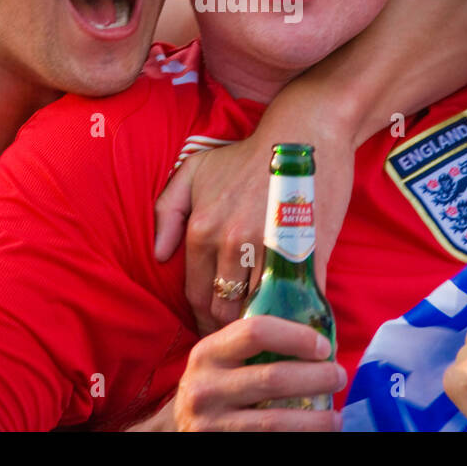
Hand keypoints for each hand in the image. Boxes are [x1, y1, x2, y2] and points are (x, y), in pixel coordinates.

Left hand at [154, 132, 353, 334]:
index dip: (203, 318)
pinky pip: (295, 299)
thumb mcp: (195, 170)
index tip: (213, 324)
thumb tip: (160, 255)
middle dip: (230, 325)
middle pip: (224, 310)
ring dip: (260, 322)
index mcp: (202, 229)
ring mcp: (268, 250)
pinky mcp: (306, 253)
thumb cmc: (248, 155)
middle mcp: (230, 243)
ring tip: (265, 328)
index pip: (196, 295)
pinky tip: (293, 317)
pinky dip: (293, 314)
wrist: (304, 134)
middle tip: (240, 331)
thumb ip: (167, 211)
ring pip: (257, 310)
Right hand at [173, 316, 344, 430]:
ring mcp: (212, 424)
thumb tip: (319, 338)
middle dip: (316, 378)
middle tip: (339, 377)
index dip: (296, 336)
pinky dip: (298, 438)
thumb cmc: (214, 384)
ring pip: (274, 422)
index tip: (324, 347)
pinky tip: (316, 434)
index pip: (256, 332)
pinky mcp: (222, 446)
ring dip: (315, 421)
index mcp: (208, 352)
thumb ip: (255, 343)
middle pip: (273, 378)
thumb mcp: (221, 358)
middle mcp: (206, 387)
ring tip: (336, 417)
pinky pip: (268, 442)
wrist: (178, 428)